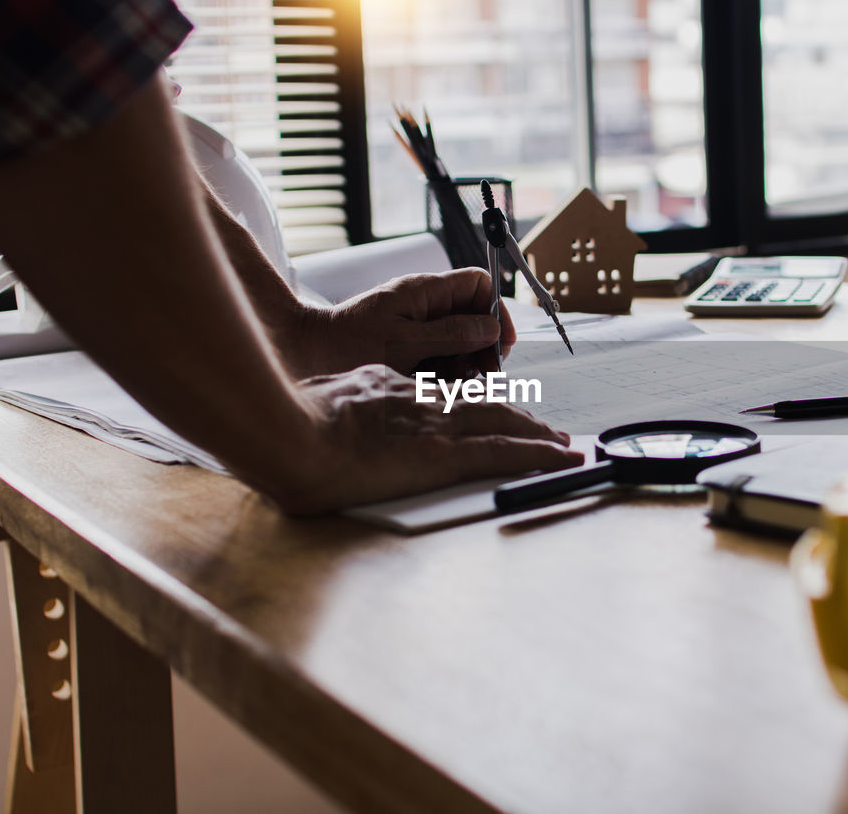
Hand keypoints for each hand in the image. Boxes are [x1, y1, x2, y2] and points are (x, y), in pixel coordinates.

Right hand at [271, 364, 581, 512]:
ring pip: (502, 424)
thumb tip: (322, 428)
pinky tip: (565, 458)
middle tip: (542, 427)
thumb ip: (331, 414)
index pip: (440, 396)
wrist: (285, 437)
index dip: (469, 405)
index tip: (484, 411)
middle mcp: (419, 401)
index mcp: (386, 389)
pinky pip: (505, 453)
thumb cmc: (282, 429)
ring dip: (537, 435)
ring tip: (562, 444)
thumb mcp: (311, 408)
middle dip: (515, 416)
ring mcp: (434, 426)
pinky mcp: (444, 455)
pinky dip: (541, 454)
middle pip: (480, 404)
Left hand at [291, 268, 514, 377]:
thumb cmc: (345, 345)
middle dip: (483, 346)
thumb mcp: (406, 341)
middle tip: (482, 374)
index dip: (496, 310)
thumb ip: (452, 333)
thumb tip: (490, 328)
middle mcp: (424, 307)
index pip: (478, 285)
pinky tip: (436, 389)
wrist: (303, 357)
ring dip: (464, 365)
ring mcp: (416, 329)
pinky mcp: (407, 351)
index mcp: (425, 291)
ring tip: (455, 385)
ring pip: (459, 343)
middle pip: (474, 318)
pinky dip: (443, 375)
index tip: (500, 343)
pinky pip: (439, 360)